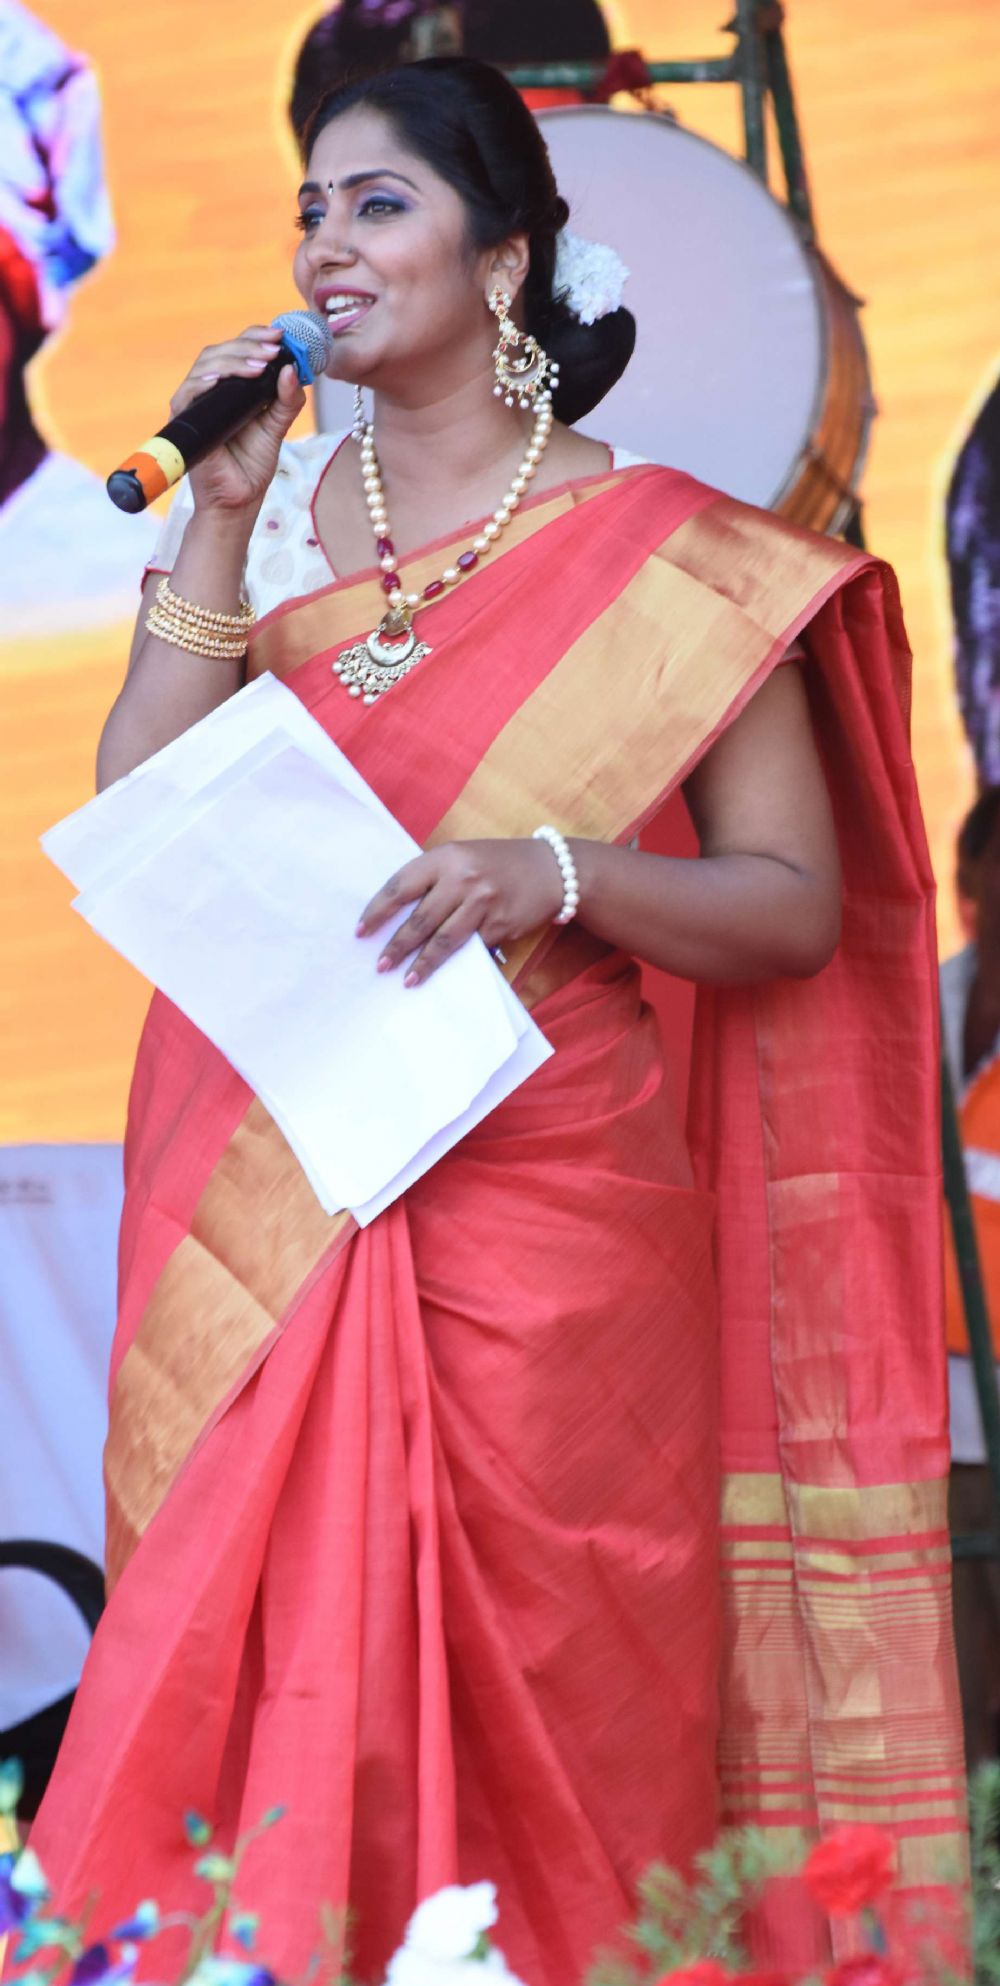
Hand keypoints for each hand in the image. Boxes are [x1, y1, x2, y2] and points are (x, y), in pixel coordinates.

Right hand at [170, 325, 305, 514]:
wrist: (238, 500)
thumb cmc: (253, 465)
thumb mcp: (277, 427)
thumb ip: (287, 400)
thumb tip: (292, 370)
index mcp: (233, 385)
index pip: (239, 349)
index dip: (257, 336)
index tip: (281, 336)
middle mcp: (212, 388)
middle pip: (222, 351)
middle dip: (249, 345)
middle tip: (273, 349)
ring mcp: (196, 402)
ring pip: (206, 365)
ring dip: (233, 360)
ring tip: (259, 365)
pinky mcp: (184, 419)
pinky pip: (188, 393)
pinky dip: (202, 382)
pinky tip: (220, 378)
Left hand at [357, 838, 566, 985]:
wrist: (552, 869)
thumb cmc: (498, 863)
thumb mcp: (462, 856)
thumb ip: (434, 878)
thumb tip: (399, 914)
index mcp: (445, 857)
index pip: (401, 886)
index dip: (378, 911)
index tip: (362, 931)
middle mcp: (462, 878)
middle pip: (420, 919)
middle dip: (397, 946)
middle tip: (380, 966)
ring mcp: (482, 902)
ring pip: (443, 940)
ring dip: (422, 963)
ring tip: (405, 979)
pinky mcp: (500, 924)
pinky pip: (471, 949)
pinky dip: (455, 964)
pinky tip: (441, 976)